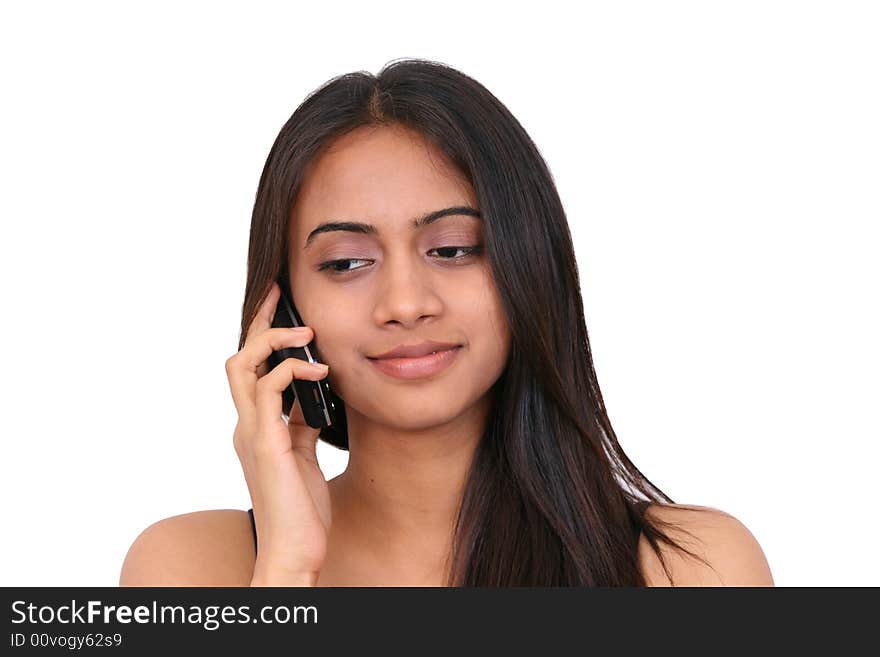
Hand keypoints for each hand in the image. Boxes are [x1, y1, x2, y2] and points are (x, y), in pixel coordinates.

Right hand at [225, 281, 330, 585]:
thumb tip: (314, 395)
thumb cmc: (300, 510)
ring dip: (274, 340)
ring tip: (307, 333)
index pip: (251, 369)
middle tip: (282, 295)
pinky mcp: (265, 444)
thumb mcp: (304, 455)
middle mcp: (246, 425)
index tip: (282, 306)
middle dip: (259, 322)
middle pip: (239, 357)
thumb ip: (302, 423)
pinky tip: (321, 373)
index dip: (263, 335)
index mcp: (255, 427)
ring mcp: (251, 433)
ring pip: (243, 365)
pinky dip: (293, 371)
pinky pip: (270, 390)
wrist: (294, 552)